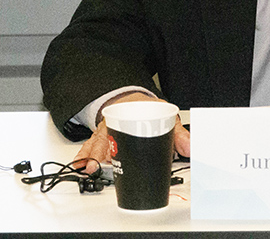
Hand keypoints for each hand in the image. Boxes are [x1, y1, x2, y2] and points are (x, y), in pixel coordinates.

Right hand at [73, 93, 191, 172]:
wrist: (135, 101)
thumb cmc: (149, 111)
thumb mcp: (167, 118)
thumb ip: (180, 135)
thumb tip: (190, 148)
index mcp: (134, 115)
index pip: (129, 127)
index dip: (124, 140)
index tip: (120, 152)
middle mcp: (117, 123)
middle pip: (107, 138)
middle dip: (102, 153)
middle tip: (98, 166)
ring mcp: (107, 130)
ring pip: (97, 143)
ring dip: (91, 156)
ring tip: (88, 169)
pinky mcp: (101, 137)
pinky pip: (89, 145)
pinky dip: (83, 154)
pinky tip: (79, 164)